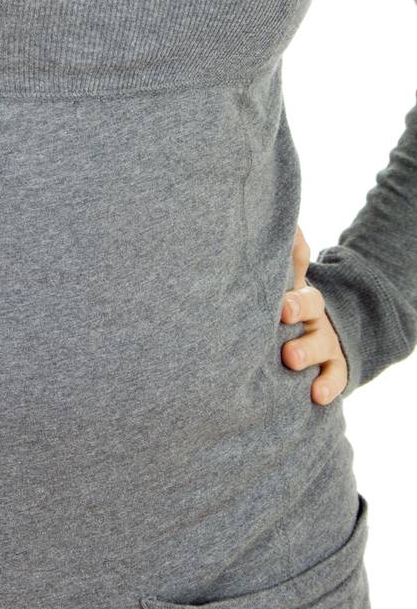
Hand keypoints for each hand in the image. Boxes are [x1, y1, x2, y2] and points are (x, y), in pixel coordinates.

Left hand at [279, 224, 348, 404]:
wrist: (315, 338)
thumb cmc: (285, 308)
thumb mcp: (281, 283)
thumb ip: (279, 256)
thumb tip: (279, 219)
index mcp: (296, 288)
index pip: (297, 269)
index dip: (292, 260)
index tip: (284, 266)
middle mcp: (314, 313)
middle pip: (310, 304)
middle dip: (297, 307)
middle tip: (283, 311)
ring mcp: (326, 340)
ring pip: (320, 343)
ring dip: (306, 349)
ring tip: (291, 358)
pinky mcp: (335, 367)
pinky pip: (335, 376)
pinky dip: (327, 385)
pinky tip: (317, 394)